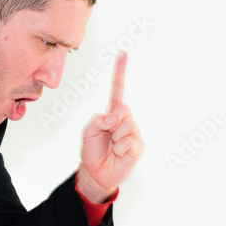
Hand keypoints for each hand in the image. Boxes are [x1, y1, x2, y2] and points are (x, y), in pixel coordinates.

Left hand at [76, 52, 144, 202]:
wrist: (97, 172)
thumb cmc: (92, 150)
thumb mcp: (88, 132)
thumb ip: (97, 120)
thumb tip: (114, 117)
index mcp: (112, 112)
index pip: (117, 89)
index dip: (120, 71)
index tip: (123, 53)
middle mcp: (125, 119)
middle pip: (122, 110)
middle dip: (111, 124)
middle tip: (107, 136)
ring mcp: (133, 132)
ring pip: (126, 126)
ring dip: (115, 138)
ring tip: (112, 146)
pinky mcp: (138, 146)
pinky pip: (130, 141)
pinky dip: (121, 149)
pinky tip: (118, 154)